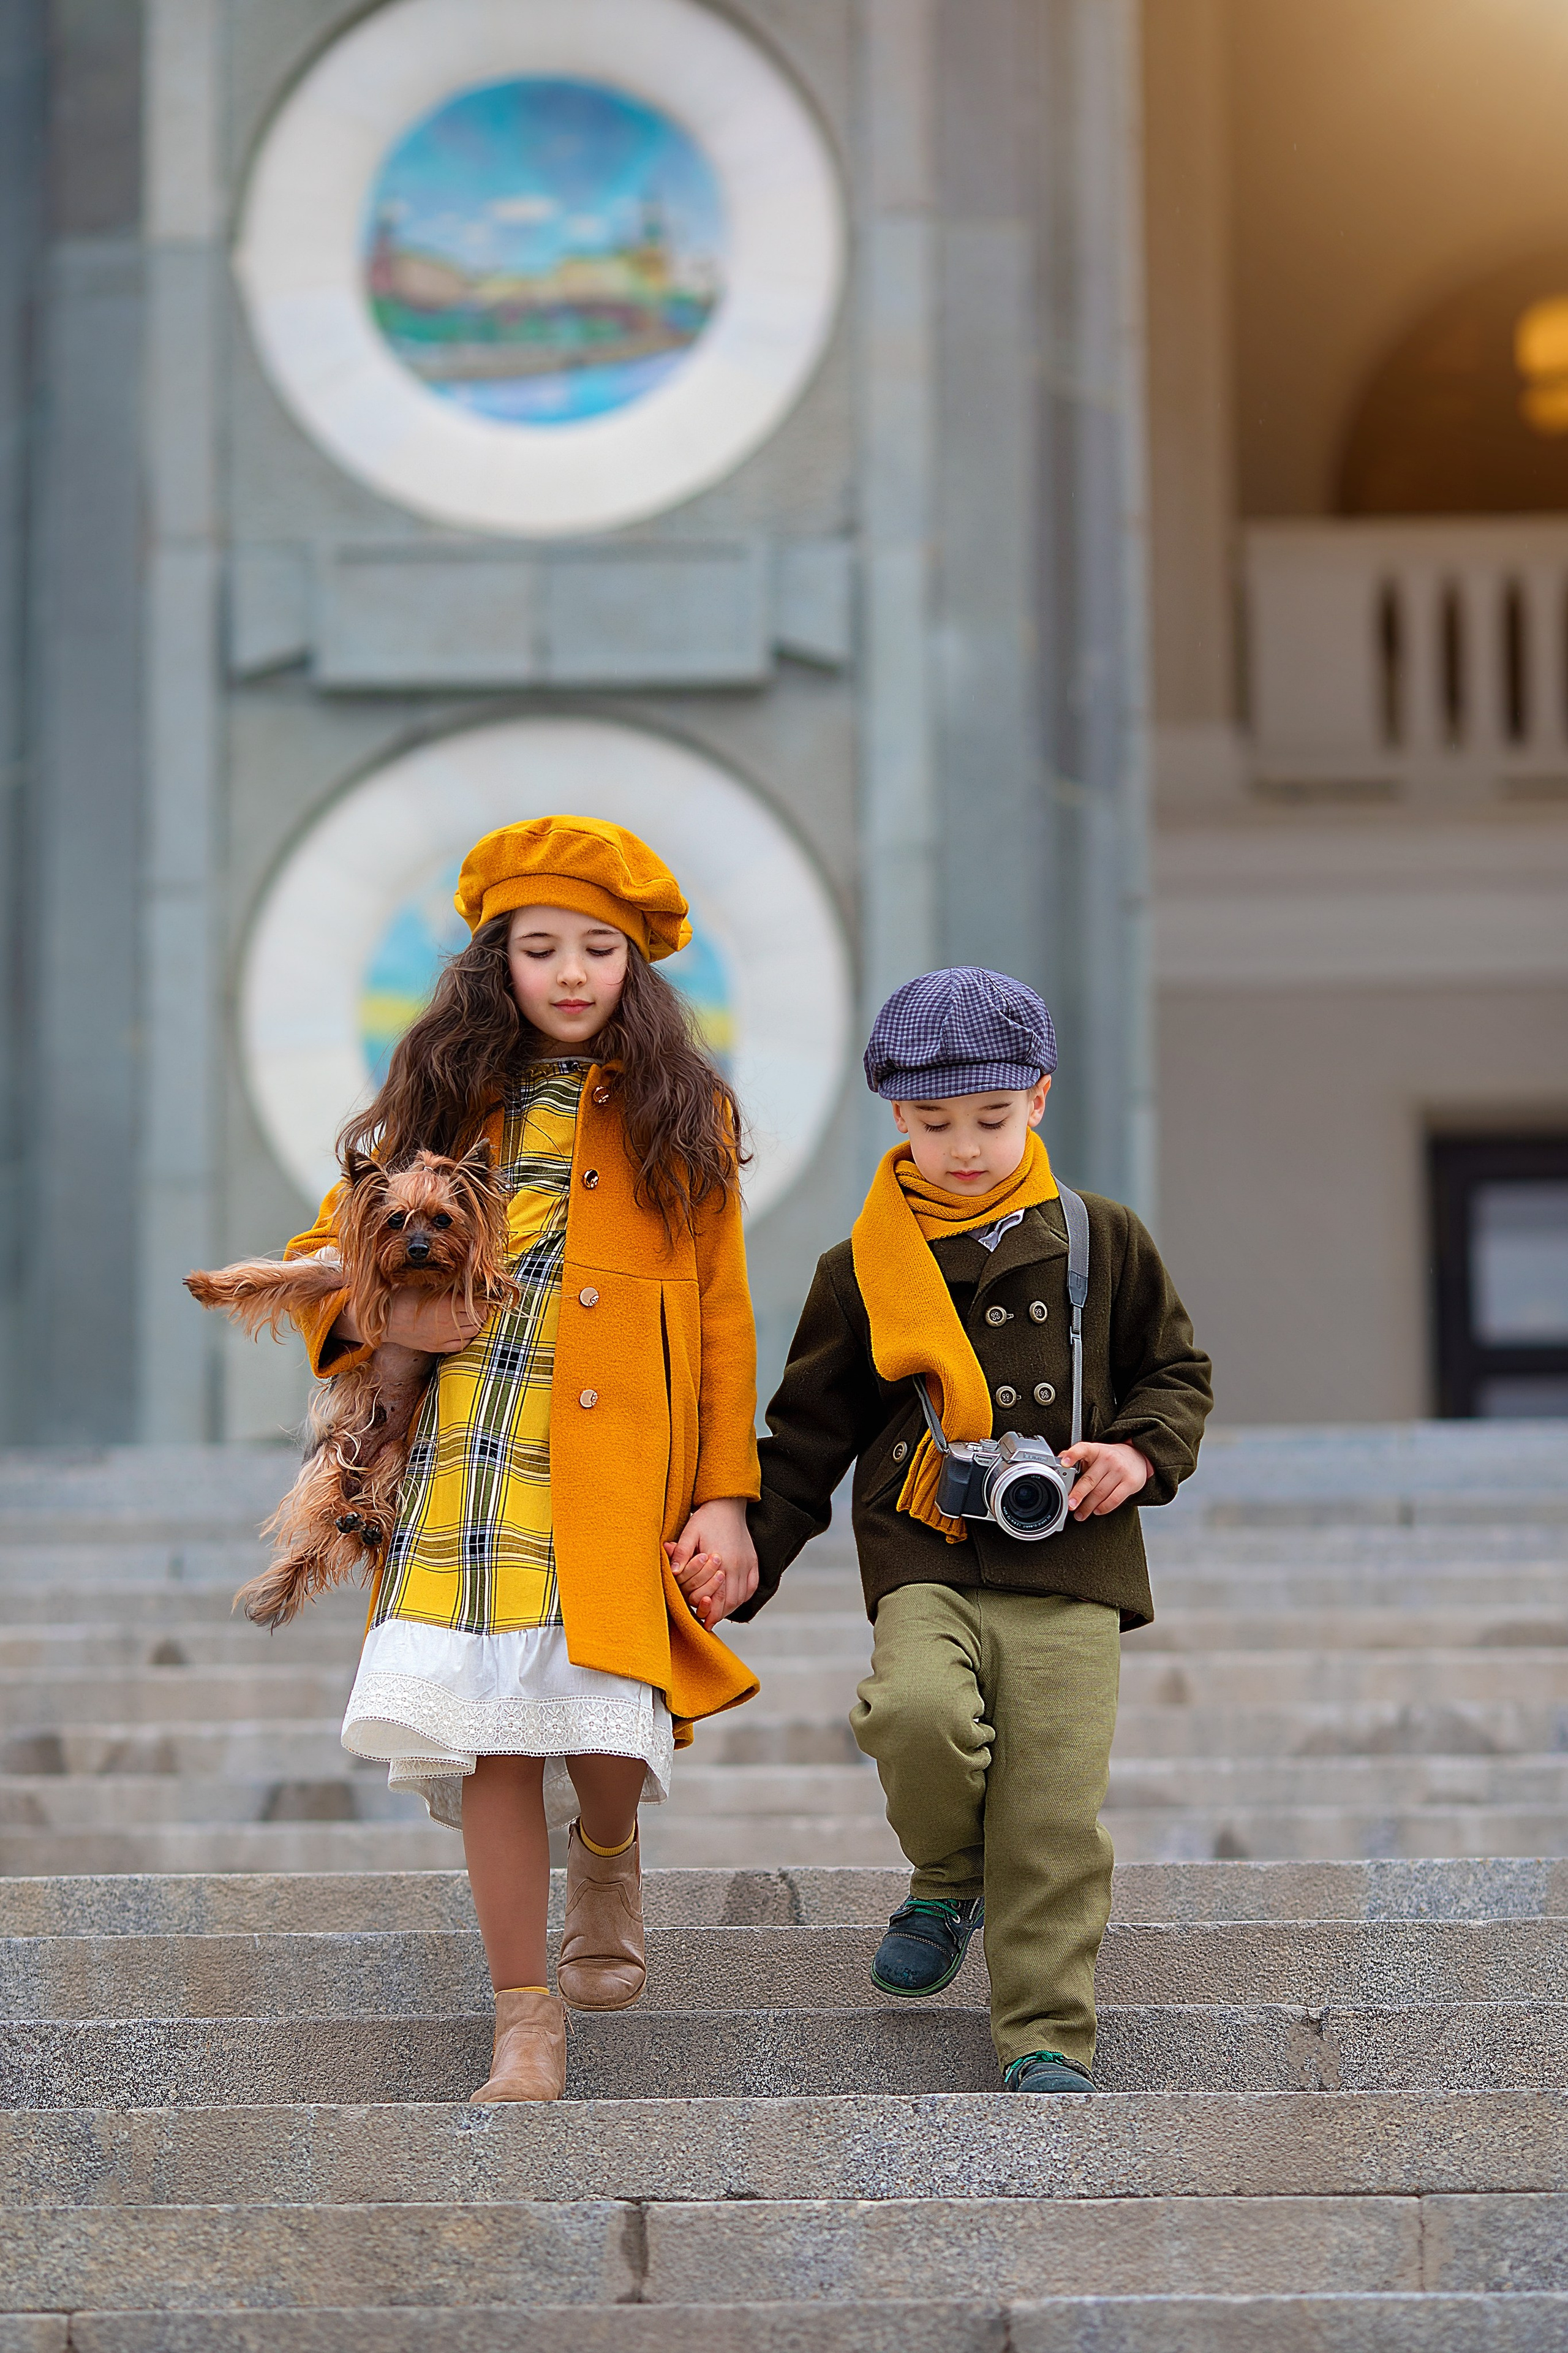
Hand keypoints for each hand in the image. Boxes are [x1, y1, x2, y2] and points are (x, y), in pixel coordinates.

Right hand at [333, 1292, 486, 1354]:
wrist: (386, 1319)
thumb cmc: (403, 1297)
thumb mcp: (426, 1285)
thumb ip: (448, 1285)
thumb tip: (467, 1279)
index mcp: (447, 1305)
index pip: (478, 1305)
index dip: (483, 1300)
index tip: (481, 1296)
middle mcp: (449, 1323)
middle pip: (479, 1319)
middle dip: (482, 1312)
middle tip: (478, 1305)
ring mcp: (444, 1338)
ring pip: (473, 1333)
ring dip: (475, 1324)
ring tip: (471, 1316)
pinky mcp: (437, 1347)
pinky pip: (461, 1345)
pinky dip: (466, 1337)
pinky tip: (462, 1329)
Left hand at [665, 1497, 757, 1629]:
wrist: (727, 1504)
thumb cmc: (706, 1518)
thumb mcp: (689, 1532)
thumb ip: (681, 1552)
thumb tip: (673, 1573)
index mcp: (721, 1560)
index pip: (718, 1596)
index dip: (711, 1613)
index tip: (704, 1624)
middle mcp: (737, 1564)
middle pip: (730, 1600)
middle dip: (719, 1614)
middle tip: (709, 1623)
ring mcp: (747, 1563)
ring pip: (742, 1596)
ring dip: (730, 1607)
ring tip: (718, 1614)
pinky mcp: (753, 1560)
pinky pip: (752, 1585)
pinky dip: (743, 1596)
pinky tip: (734, 1600)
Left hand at [1059, 1440, 1150, 1520]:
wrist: (1138, 1457)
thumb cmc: (1110, 1458)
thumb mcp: (1095, 1453)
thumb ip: (1078, 1457)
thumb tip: (1060, 1459)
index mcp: (1096, 1450)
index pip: (1083, 1449)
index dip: (1072, 1455)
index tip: (1064, 1463)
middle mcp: (1108, 1459)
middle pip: (1090, 1479)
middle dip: (1078, 1494)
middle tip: (1070, 1505)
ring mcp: (1120, 1471)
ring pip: (1100, 1493)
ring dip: (1088, 1507)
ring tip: (1080, 1514)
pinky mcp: (1130, 1483)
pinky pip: (1114, 1499)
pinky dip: (1104, 1507)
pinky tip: (1096, 1511)